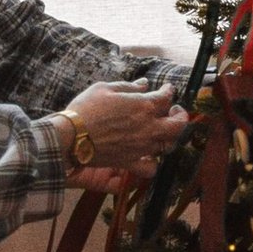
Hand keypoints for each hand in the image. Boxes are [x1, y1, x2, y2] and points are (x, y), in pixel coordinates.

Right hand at [60, 78, 186, 188]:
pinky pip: (150, 167)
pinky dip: (153, 162)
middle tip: (175, 111)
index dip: (169, 91)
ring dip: (170, 136)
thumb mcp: (105, 88)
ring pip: (168, 144)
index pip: (166, 97)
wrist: (71, 136)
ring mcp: (142, 146)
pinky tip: (149, 156)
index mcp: (143, 105)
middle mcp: (148, 127)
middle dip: (181, 116)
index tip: (167, 89)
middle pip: (178, 124)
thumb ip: (129, 87)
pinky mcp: (131, 161)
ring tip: (164, 131)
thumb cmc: (85, 108)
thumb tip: (144, 84)